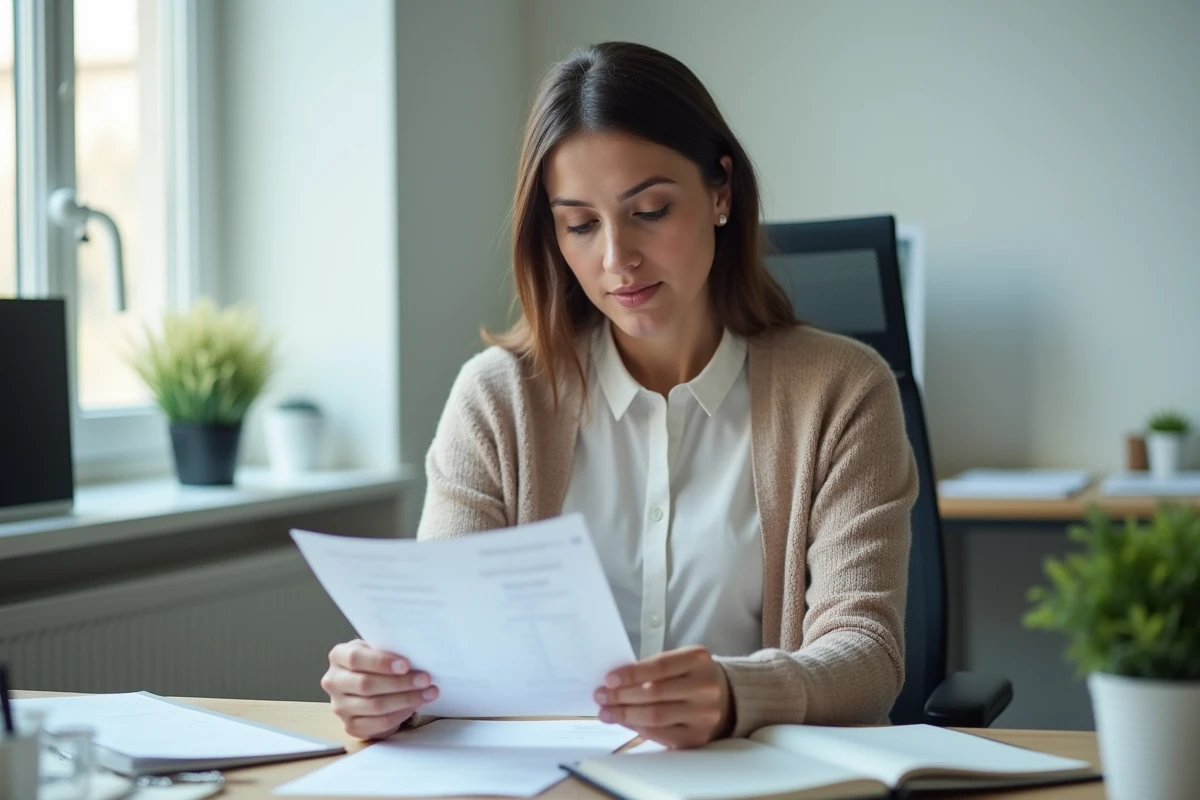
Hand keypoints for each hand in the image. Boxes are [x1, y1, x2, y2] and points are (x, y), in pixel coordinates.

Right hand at [321, 639, 439, 738]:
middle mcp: (333, 681)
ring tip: (428, 693)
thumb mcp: (376, 649)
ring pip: (374, 706)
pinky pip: (378, 723)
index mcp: (338, 656)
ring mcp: (339, 706)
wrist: (367, 686)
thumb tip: (417, 653)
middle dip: (400, 683)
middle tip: (425, 679)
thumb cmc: (375, 663)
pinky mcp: (350, 726)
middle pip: (366, 685)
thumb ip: (388, 649)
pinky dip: (400, 715)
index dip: (381, 662)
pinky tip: (414, 706)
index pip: (355, 658)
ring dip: (405, 699)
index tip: (406, 665)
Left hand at [594, 646, 733, 749]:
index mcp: (698, 660)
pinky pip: (661, 735)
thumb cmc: (692, 675)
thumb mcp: (680, 661)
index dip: (631, 673)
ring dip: (625, 715)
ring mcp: (704, 715)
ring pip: (655, 717)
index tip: (608, 679)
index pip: (659, 667)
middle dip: (621, 696)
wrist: (727, 697)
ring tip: (606, 712)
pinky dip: (638, 728)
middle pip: (655, 694)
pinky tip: (625, 722)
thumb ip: (653, 668)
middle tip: (600, 696)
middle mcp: (705, 688)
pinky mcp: (698, 737)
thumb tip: (614, 683)